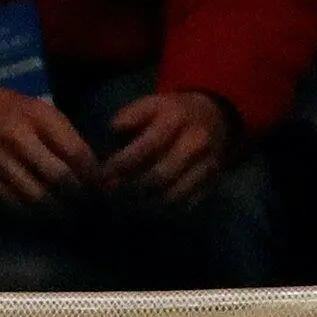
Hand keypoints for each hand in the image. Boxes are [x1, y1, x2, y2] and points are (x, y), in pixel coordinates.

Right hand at [0, 71, 95, 212]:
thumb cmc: (11, 109)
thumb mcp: (42, 110)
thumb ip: (64, 135)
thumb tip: (90, 166)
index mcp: (38, 118)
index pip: (75, 151)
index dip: (92, 172)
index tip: (101, 183)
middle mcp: (19, 140)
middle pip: (58, 176)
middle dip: (78, 193)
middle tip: (88, 201)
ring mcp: (0, 162)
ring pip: (36, 195)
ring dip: (57, 208)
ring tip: (69, 212)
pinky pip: (14, 203)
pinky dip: (33, 212)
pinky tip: (43, 213)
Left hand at [100, 90, 235, 209]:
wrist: (214, 119)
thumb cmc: (171, 114)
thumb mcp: (151, 105)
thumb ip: (130, 115)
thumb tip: (113, 128)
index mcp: (177, 119)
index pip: (146, 147)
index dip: (120, 164)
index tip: (102, 174)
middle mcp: (196, 142)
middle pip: (158, 176)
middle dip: (129, 188)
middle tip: (110, 193)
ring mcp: (208, 164)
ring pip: (171, 196)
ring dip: (143, 204)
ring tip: (124, 202)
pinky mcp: (212, 183)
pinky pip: (184, 206)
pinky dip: (161, 211)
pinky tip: (145, 206)